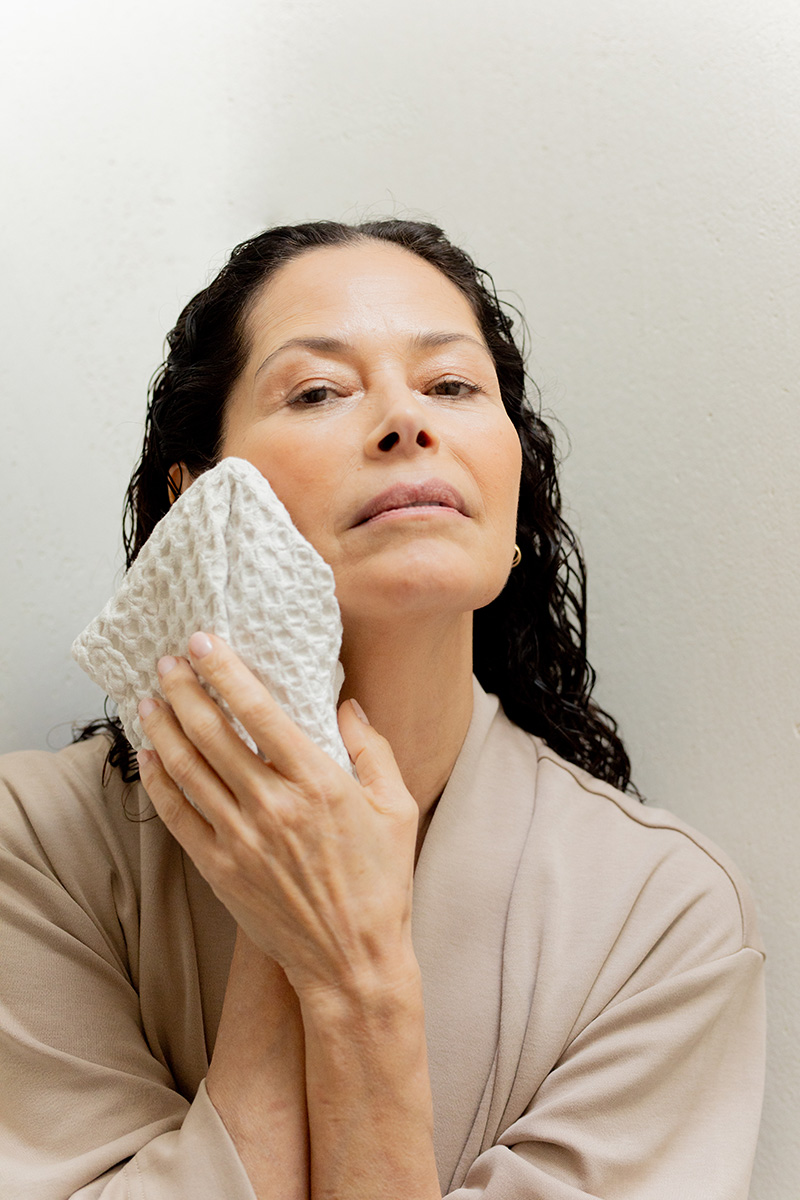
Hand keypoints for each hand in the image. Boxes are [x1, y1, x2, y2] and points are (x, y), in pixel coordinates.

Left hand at [136, 632, 419, 998]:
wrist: (352, 961)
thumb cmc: (381, 883)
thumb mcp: (398, 808)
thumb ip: (373, 750)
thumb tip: (347, 706)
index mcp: (317, 782)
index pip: (258, 711)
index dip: (226, 671)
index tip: (204, 643)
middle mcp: (272, 806)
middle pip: (212, 733)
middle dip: (184, 689)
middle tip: (167, 661)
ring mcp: (240, 840)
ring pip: (187, 769)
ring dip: (163, 727)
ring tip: (148, 697)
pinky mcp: (219, 870)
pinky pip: (177, 816)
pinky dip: (159, 781)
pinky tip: (150, 755)